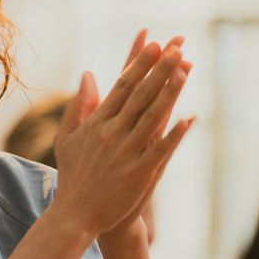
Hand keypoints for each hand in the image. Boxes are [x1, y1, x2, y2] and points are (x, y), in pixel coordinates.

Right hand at [51, 29, 194, 237]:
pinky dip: (175, 134)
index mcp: (97, 123)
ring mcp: (127, 152)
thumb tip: (89, 74)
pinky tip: (191, 118)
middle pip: (140, 94)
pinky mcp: (139, 173)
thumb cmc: (73, 176)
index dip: (140, 64)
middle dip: (159, 68)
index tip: (154, 43)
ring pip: (152, 116)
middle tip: (176, 46)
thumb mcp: (68, 137)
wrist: (75, 215)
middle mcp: (112, 133)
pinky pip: (161, 149)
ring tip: (186, 69)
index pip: (122, 85)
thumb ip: (80, 105)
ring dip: (170, 91)